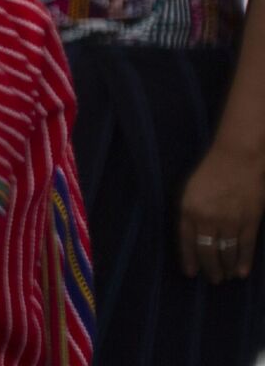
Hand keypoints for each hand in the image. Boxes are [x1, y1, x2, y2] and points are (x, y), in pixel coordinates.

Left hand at [179, 143, 264, 282]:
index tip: (191, 274)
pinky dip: (244, 261)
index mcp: (189, 210)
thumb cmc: (211, 172)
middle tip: (213, 280)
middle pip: (208, 251)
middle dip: (210, 269)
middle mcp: (208, 218)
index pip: (187, 242)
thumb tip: (192, 238)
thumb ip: (189, 214)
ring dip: (226, 267)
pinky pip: (246, 245)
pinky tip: (241, 272)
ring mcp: (231, 220)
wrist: (238, 158)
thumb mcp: (190, 192)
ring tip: (224, 278)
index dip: (189, 259)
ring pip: (227, 251)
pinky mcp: (251, 219)